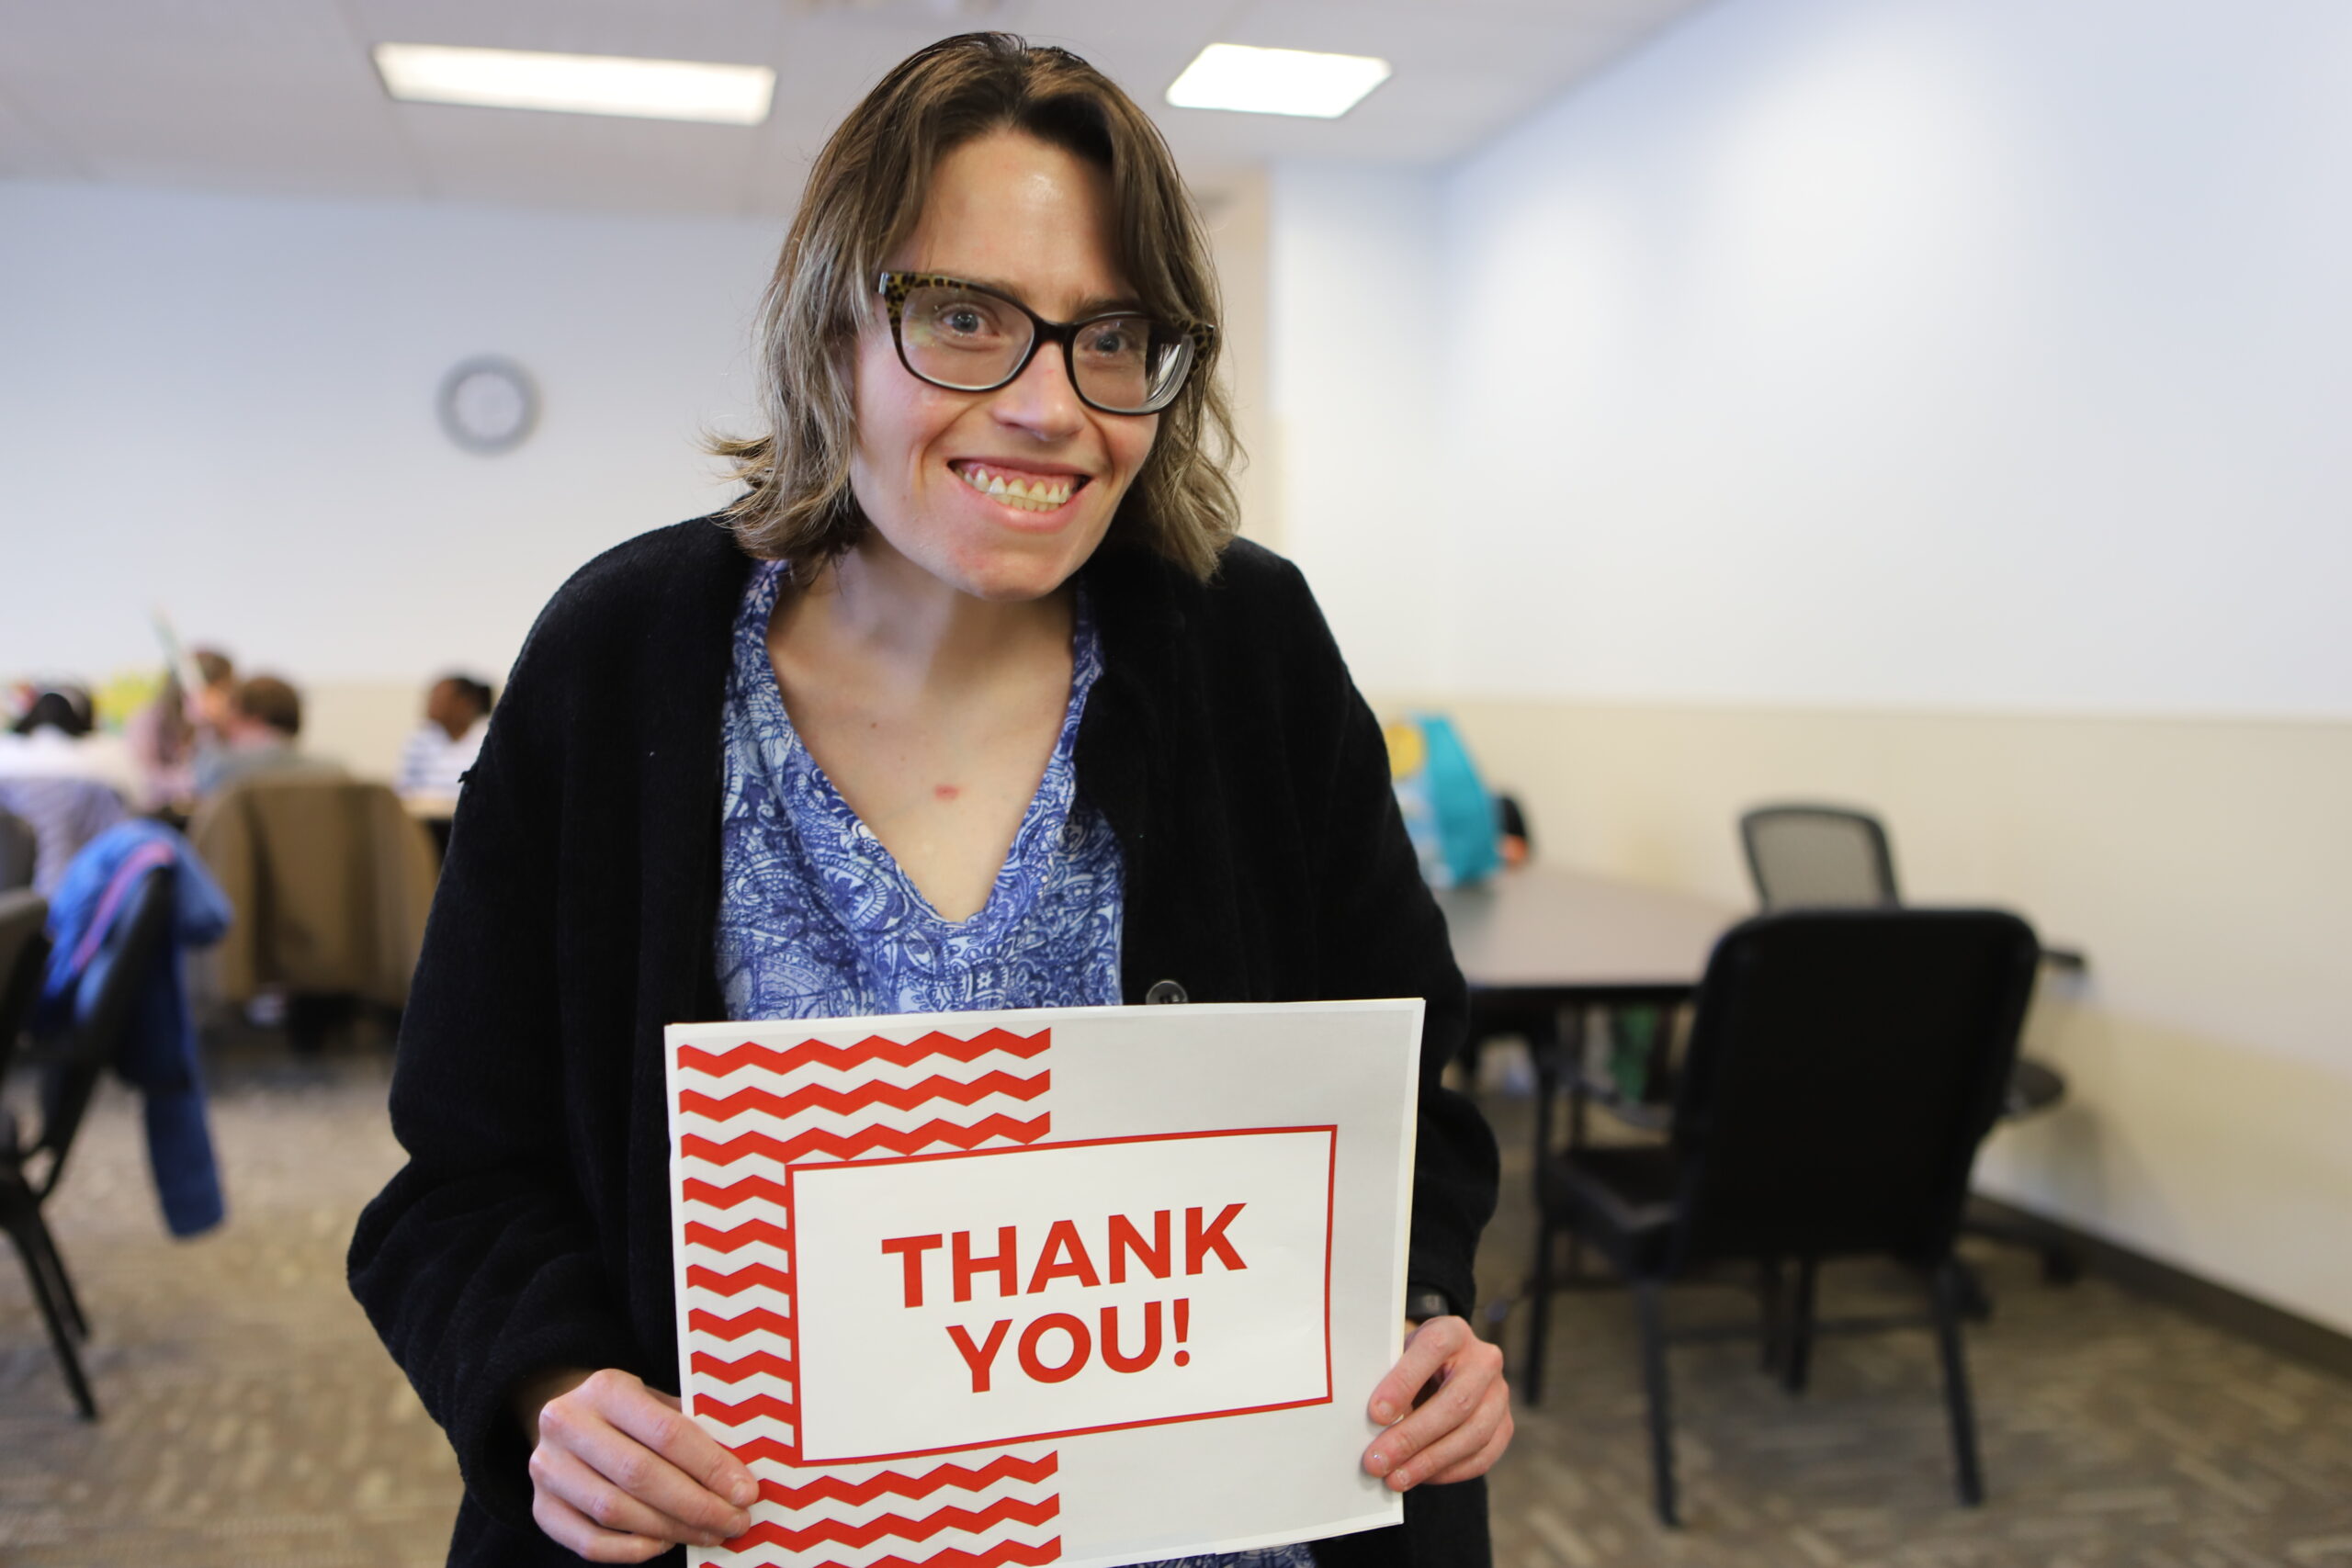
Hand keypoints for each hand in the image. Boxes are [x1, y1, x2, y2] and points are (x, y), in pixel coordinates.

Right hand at [519, 1367, 759, 1562]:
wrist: (566, 1419)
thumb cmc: (630, 1413)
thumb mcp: (657, 1402)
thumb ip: (693, 1430)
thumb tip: (741, 1475)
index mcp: (605, 1388)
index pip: (667, 1432)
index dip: (711, 1466)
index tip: (746, 1491)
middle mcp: (567, 1424)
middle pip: (641, 1475)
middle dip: (697, 1505)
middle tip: (735, 1521)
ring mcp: (547, 1469)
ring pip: (616, 1512)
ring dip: (672, 1529)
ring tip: (710, 1533)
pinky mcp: (540, 1509)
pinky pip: (590, 1542)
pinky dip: (632, 1549)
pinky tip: (665, 1543)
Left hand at [1360, 1317, 1512, 1491]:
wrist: (1446, 1366)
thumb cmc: (1412, 1362)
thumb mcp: (1398, 1355)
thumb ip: (1387, 1379)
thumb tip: (1370, 1425)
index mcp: (1453, 1332)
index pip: (1431, 1350)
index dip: (1403, 1383)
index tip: (1375, 1414)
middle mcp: (1484, 1360)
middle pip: (1456, 1403)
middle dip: (1412, 1437)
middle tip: (1376, 1460)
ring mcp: (1499, 1394)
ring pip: (1472, 1434)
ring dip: (1428, 1462)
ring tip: (1394, 1478)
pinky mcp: (1505, 1425)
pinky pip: (1482, 1457)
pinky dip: (1447, 1472)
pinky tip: (1419, 1477)